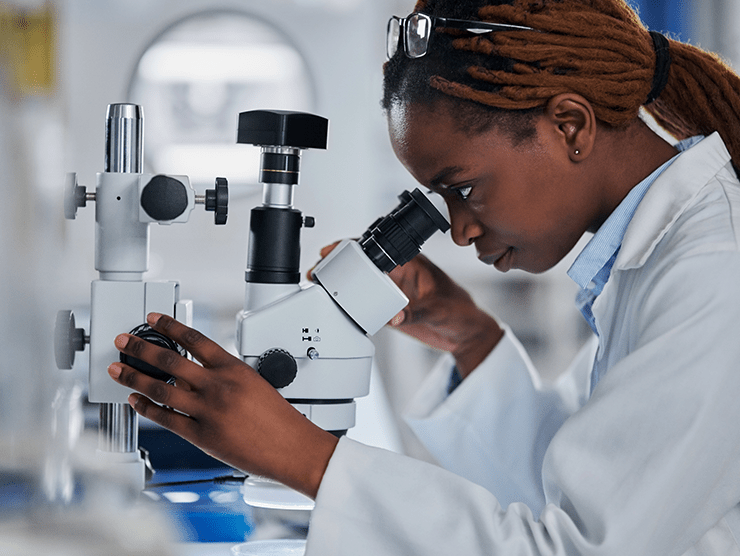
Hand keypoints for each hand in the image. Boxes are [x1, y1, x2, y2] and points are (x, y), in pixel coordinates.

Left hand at [107, 313, 337, 498]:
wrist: (290, 447)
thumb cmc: (278, 419)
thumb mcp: (255, 383)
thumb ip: (226, 376)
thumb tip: (198, 374)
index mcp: (234, 368)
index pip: (195, 338)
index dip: (171, 326)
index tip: (154, 319)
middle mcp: (218, 386)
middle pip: (171, 360)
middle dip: (141, 348)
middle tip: (123, 341)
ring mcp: (208, 411)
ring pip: (162, 389)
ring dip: (135, 377)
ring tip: (118, 369)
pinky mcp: (201, 435)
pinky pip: (166, 419)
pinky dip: (147, 409)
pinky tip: (135, 401)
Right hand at [315, 242, 502, 377]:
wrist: (466, 335)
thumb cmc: (461, 311)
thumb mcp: (439, 309)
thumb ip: (416, 312)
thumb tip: (395, 317)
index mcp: (410, 262)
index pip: (377, 248)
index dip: (351, 247)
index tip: (333, 251)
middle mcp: (398, 274)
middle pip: (361, 264)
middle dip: (337, 266)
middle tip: (316, 272)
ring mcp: (392, 291)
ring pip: (359, 284)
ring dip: (340, 286)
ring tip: (319, 288)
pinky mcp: (389, 309)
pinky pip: (365, 305)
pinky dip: (349, 306)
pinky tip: (336, 308)